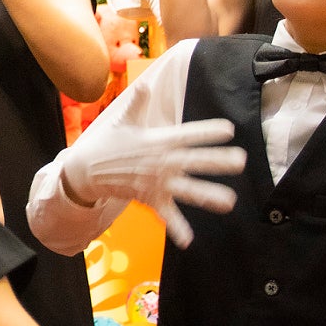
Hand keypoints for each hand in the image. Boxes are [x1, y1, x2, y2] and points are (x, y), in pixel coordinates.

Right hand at [57, 118, 245, 246]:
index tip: (229, 129)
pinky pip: (165, 215)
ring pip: (186, 190)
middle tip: (241, 161)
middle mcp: (161, 162)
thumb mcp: (122, 120)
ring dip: (208, 196)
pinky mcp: (149, 198)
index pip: (187, 134)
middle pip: (194, 161)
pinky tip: (189, 241)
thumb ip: (137, 103)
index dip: (207, 131)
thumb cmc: (107, 143)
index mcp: (157, 140)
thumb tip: (143, 85)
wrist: (85, 169)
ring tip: (229, 202)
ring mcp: (156, 182)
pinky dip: (176, 228)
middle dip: (218, 161)